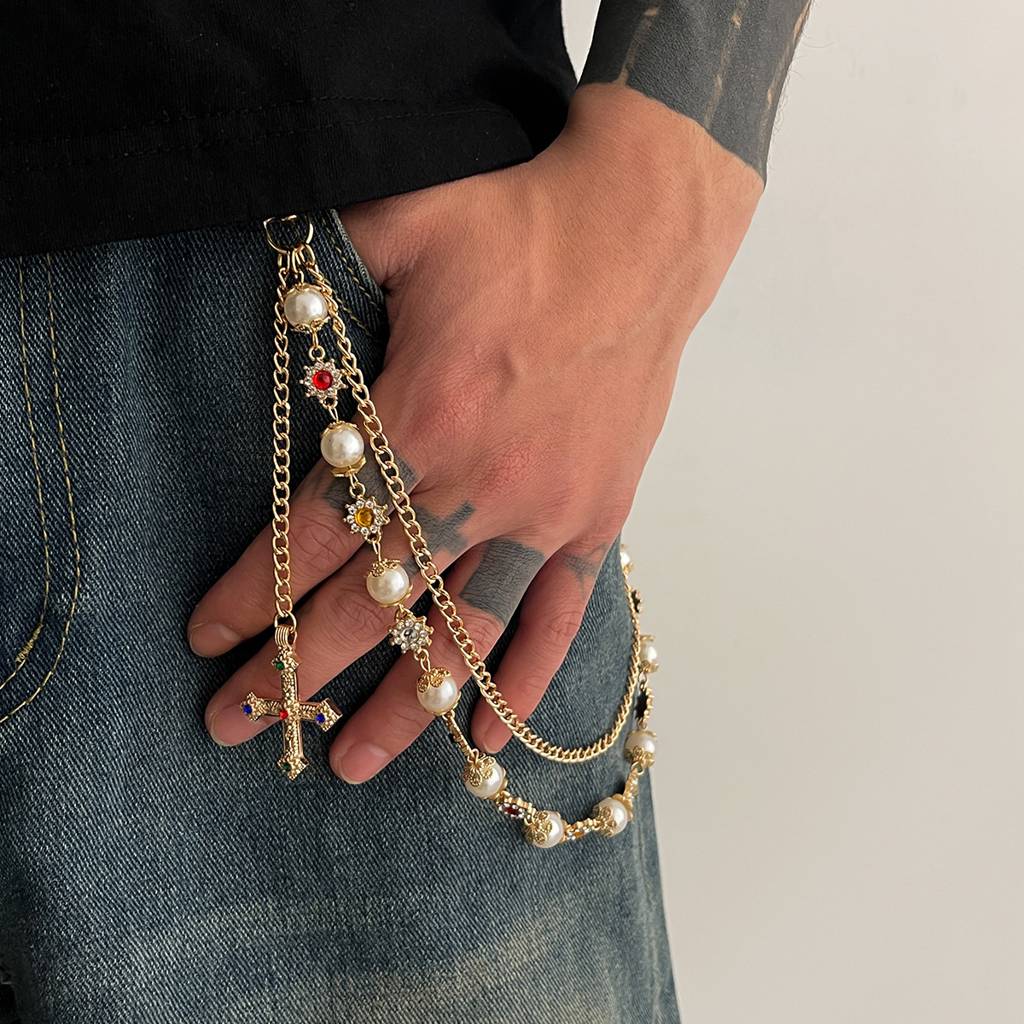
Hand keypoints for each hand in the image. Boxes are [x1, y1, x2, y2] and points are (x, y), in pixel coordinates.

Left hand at [190, 84, 760, 780]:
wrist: (642, 228)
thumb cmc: (523, 220)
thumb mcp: (405, 218)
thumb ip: (320, 261)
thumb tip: (257, 269)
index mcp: (423, 414)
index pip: (313, 531)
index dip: (253, 592)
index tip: (208, 637)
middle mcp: (483, 484)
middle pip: (374, 600)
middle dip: (297, 671)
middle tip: (237, 724)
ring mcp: (547, 512)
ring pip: (465, 632)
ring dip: (404, 704)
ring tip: (350, 764)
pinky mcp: (598, 517)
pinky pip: (558, 617)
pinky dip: (522, 678)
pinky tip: (487, 735)